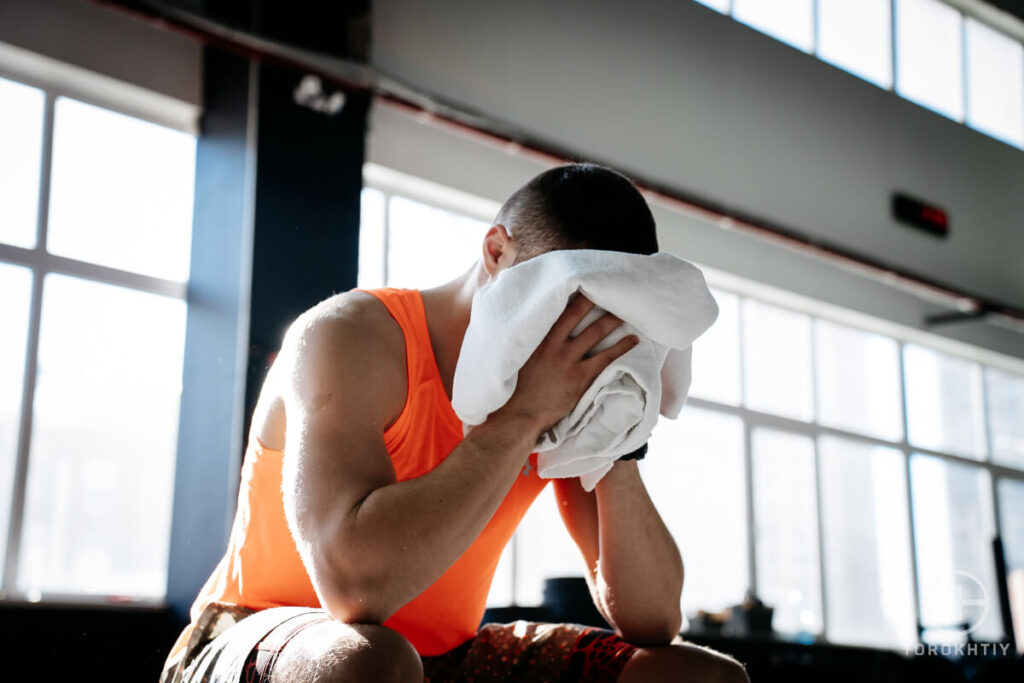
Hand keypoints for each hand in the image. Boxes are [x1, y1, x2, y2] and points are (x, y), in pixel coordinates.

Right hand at [488, 293, 638, 438]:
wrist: (517, 415)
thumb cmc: (512, 387)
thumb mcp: (511, 356)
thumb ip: (521, 338)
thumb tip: (519, 321)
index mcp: (534, 336)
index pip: (555, 307)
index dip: (569, 292)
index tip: (581, 280)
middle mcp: (552, 344)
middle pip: (577, 312)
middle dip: (594, 297)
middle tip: (609, 286)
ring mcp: (567, 360)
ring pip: (595, 332)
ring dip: (612, 320)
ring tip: (626, 310)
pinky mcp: (579, 378)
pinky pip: (606, 358)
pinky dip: (621, 347)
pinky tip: (633, 340)